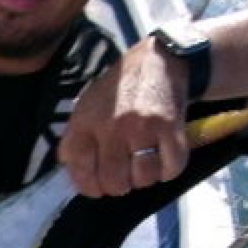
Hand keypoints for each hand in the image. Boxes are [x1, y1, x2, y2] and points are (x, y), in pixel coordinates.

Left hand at [58, 37, 189, 196]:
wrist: (158, 61)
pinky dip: (168, 169)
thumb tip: (77, 177)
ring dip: (145, 178)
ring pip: (143, 178)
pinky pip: (170, 167)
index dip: (89, 186)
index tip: (98, 185)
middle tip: (124, 175)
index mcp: (86, 122)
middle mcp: (112, 126)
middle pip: (114, 181)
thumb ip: (76, 142)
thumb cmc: (118, 91)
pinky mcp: (171, 127)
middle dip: (119, 186)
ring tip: (144, 163)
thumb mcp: (86, 108)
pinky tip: (163, 157)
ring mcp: (143, 127)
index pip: (80, 170)